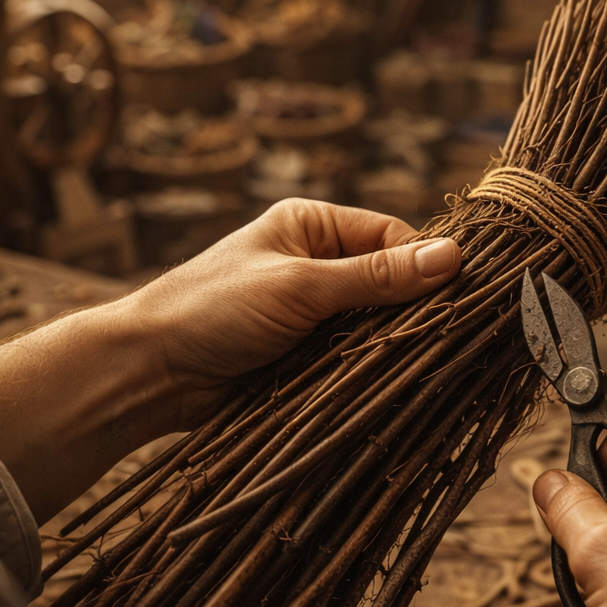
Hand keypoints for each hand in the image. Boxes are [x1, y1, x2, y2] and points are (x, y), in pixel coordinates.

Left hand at [127, 199, 460, 416]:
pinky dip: (368, 366)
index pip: (391, 236)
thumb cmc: (213, 309)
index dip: (423, 264)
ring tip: (419, 361)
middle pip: (387, 281)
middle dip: (409, 308)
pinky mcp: (305, 352)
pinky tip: (390, 381)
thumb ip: (376, 277)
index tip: (456, 296)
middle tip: (445, 335)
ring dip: (388, 342)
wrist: (150, 372)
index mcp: (312, 225)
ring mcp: (311, 310)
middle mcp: (315, 262)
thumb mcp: (301, 286)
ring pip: (374, 322)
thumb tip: (454, 257)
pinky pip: (353, 355)